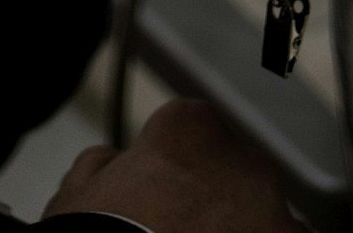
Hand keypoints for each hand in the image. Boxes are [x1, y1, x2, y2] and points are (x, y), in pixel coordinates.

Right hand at [44, 99, 288, 230]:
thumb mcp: (77, 194)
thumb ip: (101, 166)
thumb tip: (110, 165)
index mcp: (190, 128)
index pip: (194, 140)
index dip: (176, 177)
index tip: (163, 206)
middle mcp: (244, 161)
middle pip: (238, 181)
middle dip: (220, 206)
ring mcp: (275, 213)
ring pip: (268, 220)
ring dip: (247, 231)